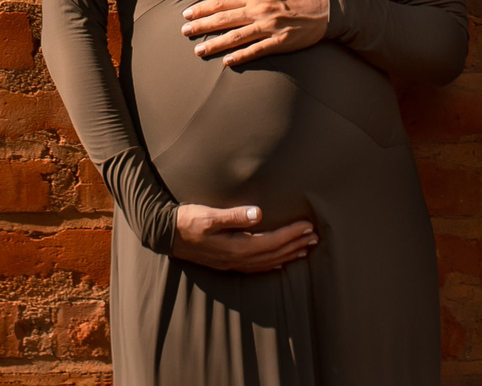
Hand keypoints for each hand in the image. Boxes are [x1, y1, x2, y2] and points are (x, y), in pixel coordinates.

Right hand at [170, 203, 315, 271]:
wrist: (166, 234)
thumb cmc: (187, 221)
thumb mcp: (208, 215)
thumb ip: (233, 216)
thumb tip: (258, 213)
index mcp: (236, 247)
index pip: (272, 241)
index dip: (291, 234)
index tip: (307, 226)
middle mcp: (238, 259)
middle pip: (274, 254)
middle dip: (295, 245)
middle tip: (315, 237)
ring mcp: (233, 263)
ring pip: (268, 262)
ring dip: (288, 255)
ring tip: (305, 249)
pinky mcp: (228, 262)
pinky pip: (257, 267)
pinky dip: (273, 264)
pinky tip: (280, 263)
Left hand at [179, 0, 329, 65]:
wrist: (327, 4)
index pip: (223, 2)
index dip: (203, 8)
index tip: (187, 13)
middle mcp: (259, 11)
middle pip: (225, 20)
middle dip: (202, 26)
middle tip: (184, 32)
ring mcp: (270, 28)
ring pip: (237, 37)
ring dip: (216, 44)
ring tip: (198, 50)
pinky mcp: (281, 42)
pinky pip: (257, 50)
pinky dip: (242, 56)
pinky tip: (227, 61)